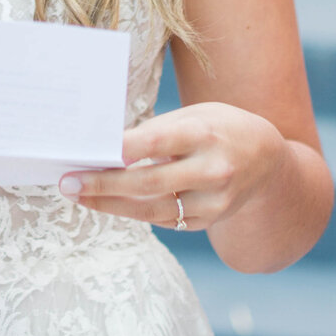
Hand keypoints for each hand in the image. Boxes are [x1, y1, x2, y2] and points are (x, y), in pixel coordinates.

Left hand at [62, 102, 285, 233]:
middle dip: (103, 184)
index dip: (120, 150)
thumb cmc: (220, 127)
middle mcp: (212, 171)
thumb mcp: (195, 115)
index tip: (87, 151)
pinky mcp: (208, 220)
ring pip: (152, 209)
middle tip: (67, 182)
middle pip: (148, 182)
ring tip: (78, 195)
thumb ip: (158, 130)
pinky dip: (132, 211)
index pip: (156, 143)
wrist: (268, 160)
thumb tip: (108, 145)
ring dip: (110, 204)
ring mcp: (213, 201)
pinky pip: (163, 219)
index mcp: (206, 134)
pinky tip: (106, 202)